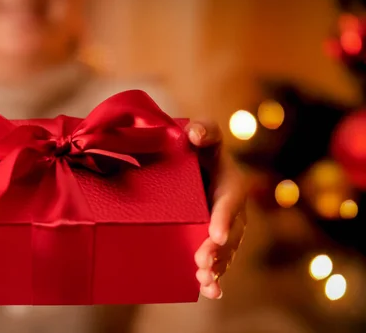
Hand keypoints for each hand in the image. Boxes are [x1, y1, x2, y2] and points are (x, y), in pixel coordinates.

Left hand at [186, 121, 246, 299]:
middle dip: (219, 251)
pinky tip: (209, 291)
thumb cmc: (198, 148)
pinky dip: (215, 278)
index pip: (231, 201)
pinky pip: (218, 262)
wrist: (190, 165)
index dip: (224, 218)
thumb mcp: (202, 134)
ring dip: (216, 268)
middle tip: (203, 261)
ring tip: (203, 279)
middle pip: (230, 233)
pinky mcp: (211, 242)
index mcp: (231, 184)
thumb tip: (194, 134)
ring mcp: (223, 229)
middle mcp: (231, 211)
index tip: (216, 234)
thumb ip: (204, 130)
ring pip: (225, 252)